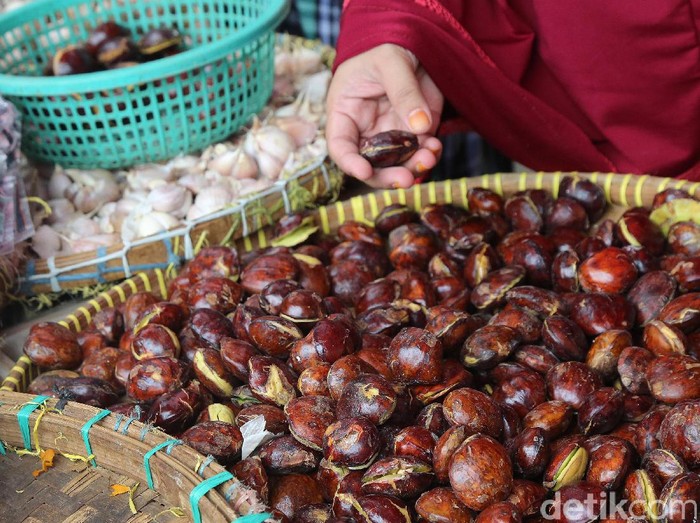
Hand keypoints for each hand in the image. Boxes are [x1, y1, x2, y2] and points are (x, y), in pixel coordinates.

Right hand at [326, 44, 443, 187]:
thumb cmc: (386, 47)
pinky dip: (429, 155)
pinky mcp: (414, 134)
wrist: (412, 44)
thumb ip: (403, 92)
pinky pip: (420, 153)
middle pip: (370, 165)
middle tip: (405, 180)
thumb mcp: (390, 61)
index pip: (341, 146)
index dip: (350, 163)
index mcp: (345, 114)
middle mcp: (365, 132)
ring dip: (412, 168)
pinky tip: (435, 147)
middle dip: (387, 176)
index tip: (365, 171)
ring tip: (429, 157)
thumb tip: (420, 126)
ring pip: (397, 164)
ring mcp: (391, 136)